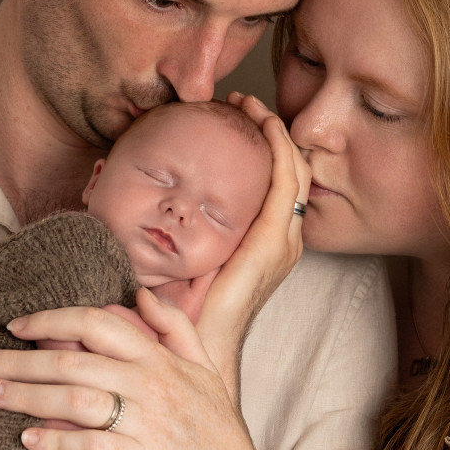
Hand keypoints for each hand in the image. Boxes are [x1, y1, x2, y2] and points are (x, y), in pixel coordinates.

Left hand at [0, 300, 307, 449]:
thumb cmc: (219, 438)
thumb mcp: (207, 373)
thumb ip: (176, 329)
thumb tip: (139, 294)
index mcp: (162, 360)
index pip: (99, 323)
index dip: (52, 319)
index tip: (16, 326)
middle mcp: (153, 384)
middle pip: (74, 360)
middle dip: (20, 359)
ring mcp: (148, 423)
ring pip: (73, 399)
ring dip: (25, 395)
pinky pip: (88, 448)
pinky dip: (54, 442)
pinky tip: (25, 439)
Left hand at [197, 93, 310, 388]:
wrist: (196, 346)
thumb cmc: (184, 313)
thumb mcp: (188, 259)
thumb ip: (185, 231)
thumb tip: (154, 196)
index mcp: (268, 246)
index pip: (280, 183)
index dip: (267, 146)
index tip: (239, 117)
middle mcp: (284, 241)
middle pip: (294, 171)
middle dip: (273, 131)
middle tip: (245, 102)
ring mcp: (283, 242)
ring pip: (295, 171)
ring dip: (275, 132)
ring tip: (250, 105)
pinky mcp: (272, 241)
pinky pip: (285, 182)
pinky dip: (278, 148)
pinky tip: (262, 124)